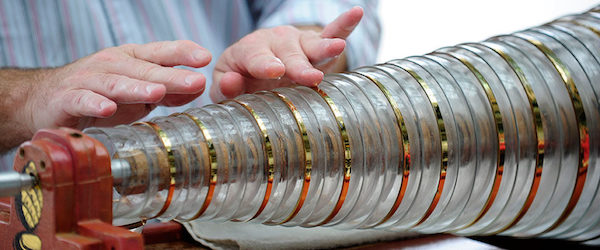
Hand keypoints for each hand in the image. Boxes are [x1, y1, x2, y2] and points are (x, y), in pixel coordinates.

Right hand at [23, 40, 210, 130]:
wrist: (45, 101)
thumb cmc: (99, 96)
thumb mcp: (139, 94)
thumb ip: (168, 92)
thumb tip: (198, 88)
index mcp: (132, 60)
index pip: (161, 52)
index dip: (183, 52)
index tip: (205, 58)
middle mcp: (112, 65)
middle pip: (145, 70)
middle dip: (172, 75)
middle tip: (195, 80)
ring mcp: (88, 80)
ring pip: (116, 83)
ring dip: (137, 87)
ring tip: (158, 91)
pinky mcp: (67, 99)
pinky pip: (82, 100)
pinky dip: (95, 103)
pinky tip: (108, 108)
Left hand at [210, 6, 363, 101]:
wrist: (255, 70)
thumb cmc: (241, 81)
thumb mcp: (227, 85)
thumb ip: (225, 87)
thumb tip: (229, 82)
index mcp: (249, 52)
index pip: (256, 58)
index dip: (265, 65)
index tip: (275, 71)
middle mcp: (275, 42)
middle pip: (288, 54)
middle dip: (299, 65)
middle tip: (310, 77)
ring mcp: (297, 43)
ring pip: (312, 46)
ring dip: (325, 48)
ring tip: (338, 48)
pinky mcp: (315, 46)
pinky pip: (331, 33)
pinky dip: (344, 25)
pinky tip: (356, 13)